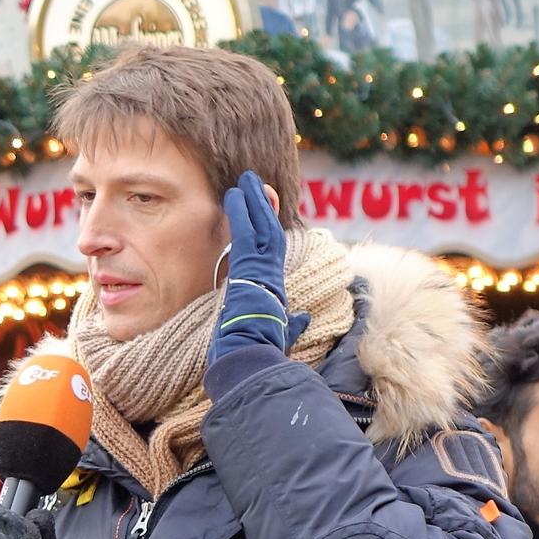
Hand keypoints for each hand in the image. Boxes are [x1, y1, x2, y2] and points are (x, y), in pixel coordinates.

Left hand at [209, 169, 305, 363]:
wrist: (252, 359)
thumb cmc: (262, 351)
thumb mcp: (280, 334)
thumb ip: (292, 323)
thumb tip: (303, 318)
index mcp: (274, 287)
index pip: (272, 248)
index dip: (269, 224)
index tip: (263, 206)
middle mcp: (272, 274)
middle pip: (270, 230)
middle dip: (263, 204)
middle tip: (254, 182)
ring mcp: (263, 270)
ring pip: (262, 227)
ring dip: (254, 201)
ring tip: (245, 180)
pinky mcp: (251, 268)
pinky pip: (246, 234)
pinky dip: (241, 213)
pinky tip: (235, 194)